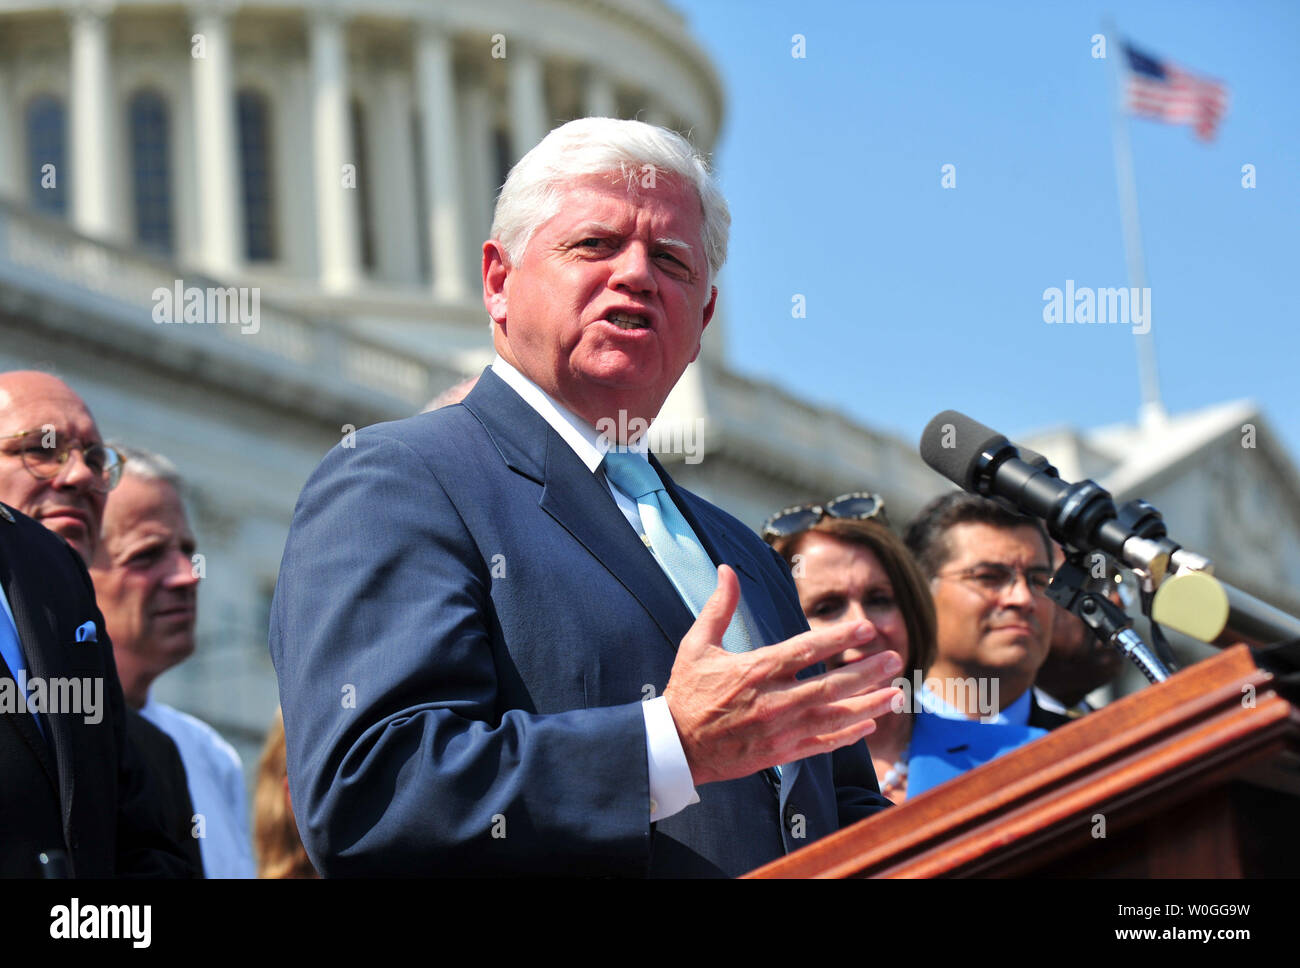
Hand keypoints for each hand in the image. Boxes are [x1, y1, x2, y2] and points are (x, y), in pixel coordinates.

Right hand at [662, 565, 903, 786]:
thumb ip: (719, 607)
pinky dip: (848, 736)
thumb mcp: (697, 644)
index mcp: (757, 669)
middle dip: (867, 671)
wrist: (677, 745)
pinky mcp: (781, 753)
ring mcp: (781, 730)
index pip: (807, 650)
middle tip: (895, 659)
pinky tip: (870, 726)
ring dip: (869, 705)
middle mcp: (776, 700)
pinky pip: (822, 743)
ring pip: (834, 717)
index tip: (867, 628)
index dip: (840, 638)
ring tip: (897, 693)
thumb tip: (726, 570)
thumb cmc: (687, 692)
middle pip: (831, 685)